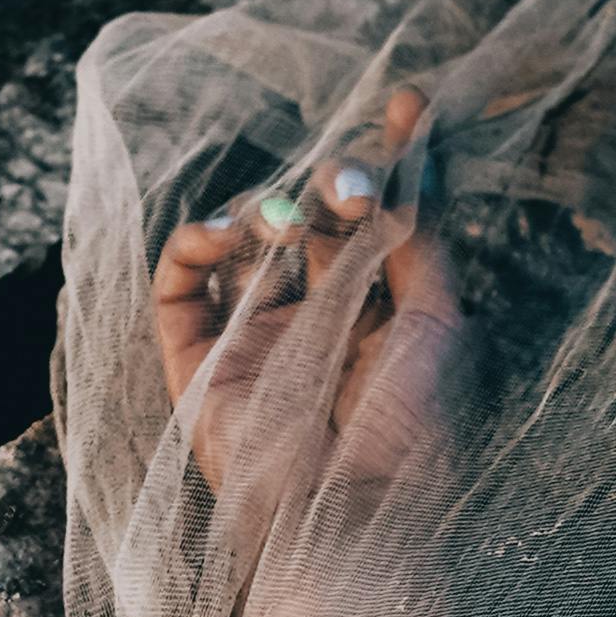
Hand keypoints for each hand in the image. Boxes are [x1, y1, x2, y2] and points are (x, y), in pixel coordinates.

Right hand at [151, 84, 463, 542]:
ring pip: (245, 239)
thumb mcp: (436, 319)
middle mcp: (316, 319)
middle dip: (330, 186)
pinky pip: (178, 285)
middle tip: (344, 189)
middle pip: (314, 218)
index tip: (408, 103)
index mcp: (379, 314)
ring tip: (283, 222)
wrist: (343, 513)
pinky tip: (220, 237)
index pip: (377, 218)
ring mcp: (254, 338)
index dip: (390, 158)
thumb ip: (423, 237)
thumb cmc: (406, 429)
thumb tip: (415, 154)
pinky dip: (190, 245)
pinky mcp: (197, 362)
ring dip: (263, 209)